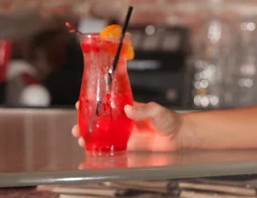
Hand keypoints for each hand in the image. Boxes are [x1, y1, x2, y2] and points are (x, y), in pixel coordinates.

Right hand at [71, 101, 187, 151]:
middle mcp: (123, 123)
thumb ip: (143, 110)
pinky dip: (101, 151)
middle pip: (100, 123)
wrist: (179, 137)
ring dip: (90, 138)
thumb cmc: (169, 120)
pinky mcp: (129, 149)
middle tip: (77, 127)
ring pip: (103, 137)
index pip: (107, 105)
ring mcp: (125, 136)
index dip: (93, 104)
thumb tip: (128, 109)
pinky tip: (92, 152)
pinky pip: (112, 150)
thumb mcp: (156, 110)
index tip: (81, 103)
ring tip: (81, 139)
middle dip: (86, 124)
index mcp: (128, 110)